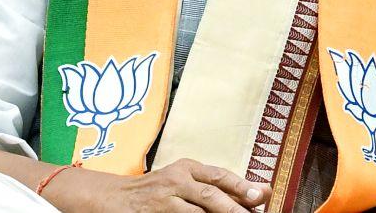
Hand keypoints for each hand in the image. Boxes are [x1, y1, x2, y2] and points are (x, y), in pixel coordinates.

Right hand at [44, 157, 271, 212]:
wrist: (112, 197)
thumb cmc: (156, 189)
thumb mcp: (185, 181)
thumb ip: (218, 186)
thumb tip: (263, 192)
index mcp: (186, 167)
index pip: (219, 175)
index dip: (242, 185)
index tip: (262, 195)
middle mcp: (175, 179)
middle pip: (210, 193)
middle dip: (234, 205)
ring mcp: (162, 198)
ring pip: (196, 212)